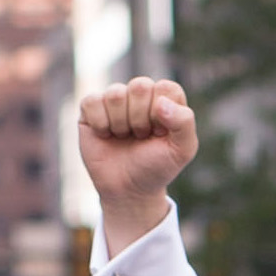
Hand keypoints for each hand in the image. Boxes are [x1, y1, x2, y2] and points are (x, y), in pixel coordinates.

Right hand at [76, 78, 196, 245]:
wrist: (128, 189)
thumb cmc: (157, 168)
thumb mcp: (182, 151)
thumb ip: (184, 123)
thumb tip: (161, 103)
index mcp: (165, 100)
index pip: (167, 87)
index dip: (164, 113)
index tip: (162, 133)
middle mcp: (140, 95)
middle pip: (140, 86)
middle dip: (142, 118)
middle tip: (142, 136)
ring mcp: (115, 99)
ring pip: (115, 94)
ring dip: (122, 123)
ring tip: (125, 137)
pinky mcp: (91, 106)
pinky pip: (93, 102)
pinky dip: (101, 124)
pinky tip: (106, 135)